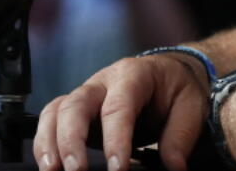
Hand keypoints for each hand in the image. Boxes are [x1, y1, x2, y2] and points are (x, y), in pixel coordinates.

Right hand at [33, 53, 209, 170]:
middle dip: (72, 140)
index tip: (117, 168)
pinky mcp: (76, 111)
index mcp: (133, 74)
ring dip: (49, 143)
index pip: (119, 106)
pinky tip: (49, 166)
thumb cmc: (176, 89)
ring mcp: (86, 95)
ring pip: (56, 111)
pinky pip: (51, 120)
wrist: (168, 74)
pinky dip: (44, 143)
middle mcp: (103, 81)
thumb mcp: (190, 105)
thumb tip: (173, 167)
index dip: (115, 139)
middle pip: (76, 104)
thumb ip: (181, 136)